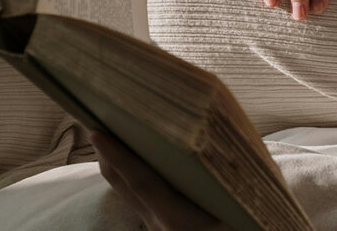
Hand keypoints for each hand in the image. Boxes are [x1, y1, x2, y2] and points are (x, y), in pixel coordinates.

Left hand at [90, 129, 228, 230]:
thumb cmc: (243, 230)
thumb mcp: (238, 213)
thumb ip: (224, 183)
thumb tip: (215, 148)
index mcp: (178, 220)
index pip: (142, 182)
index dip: (119, 156)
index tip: (97, 133)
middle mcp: (161, 225)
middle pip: (123, 185)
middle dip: (106, 153)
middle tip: (93, 117)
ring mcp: (158, 228)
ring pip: (127, 192)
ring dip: (115, 163)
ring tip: (109, 131)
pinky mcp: (162, 227)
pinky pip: (138, 198)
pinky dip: (129, 175)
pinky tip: (134, 158)